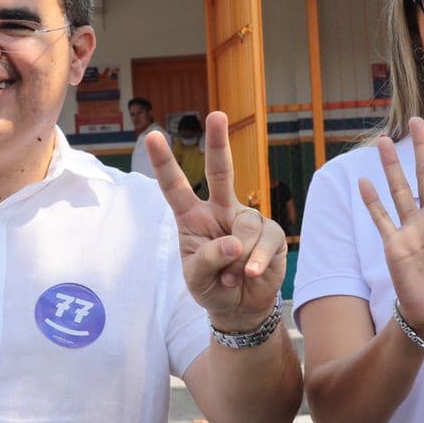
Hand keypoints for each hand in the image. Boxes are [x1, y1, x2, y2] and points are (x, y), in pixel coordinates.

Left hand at [145, 112, 287, 332]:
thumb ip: (207, 260)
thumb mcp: (196, 279)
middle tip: (216, 114)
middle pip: (220, 171)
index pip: (175, 186)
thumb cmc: (212, 287)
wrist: (240, 308)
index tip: (152, 135)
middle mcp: (220, 210)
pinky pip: (266, 243)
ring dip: (238, 261)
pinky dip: (256, 263)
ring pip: (245, 228)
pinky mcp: (271, 233)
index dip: (164, 162)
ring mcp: (247, 219)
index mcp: (191, 217)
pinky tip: (251, 275)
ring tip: (234, 277)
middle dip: (219, 142)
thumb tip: (234, 242)